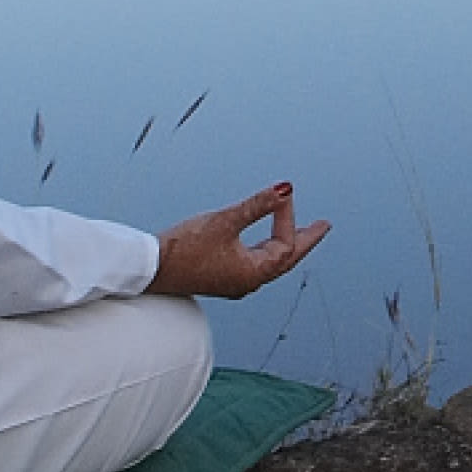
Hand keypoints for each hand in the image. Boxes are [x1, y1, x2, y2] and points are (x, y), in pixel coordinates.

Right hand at [151, 181, 328, 298]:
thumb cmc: (184, 248)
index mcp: (253, 274)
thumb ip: (258, 205)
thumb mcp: (225, 221)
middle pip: (285, 259)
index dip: (287, 217)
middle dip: (304, 240)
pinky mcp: (220, 277)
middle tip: (323, 226)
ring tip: (298, 231)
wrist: (149, 269)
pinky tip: (262, 243)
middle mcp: (247, 282)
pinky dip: (264, 249)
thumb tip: (286, 189)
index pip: (284, 244)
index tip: (282, 196)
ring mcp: (234, 282)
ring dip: (284, 245)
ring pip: (269, 262)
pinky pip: (254, 263)